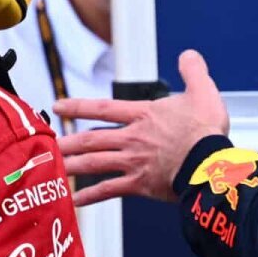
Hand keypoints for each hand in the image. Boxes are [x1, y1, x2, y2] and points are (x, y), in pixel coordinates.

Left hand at [53, 50, 230, 207]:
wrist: (209, 162)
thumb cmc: (206, 130)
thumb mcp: (203, 91)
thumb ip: (193, 71)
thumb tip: (188, 56)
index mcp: (144, 115)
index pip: (104, 109)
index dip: (79, 106)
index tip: (59, 106)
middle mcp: (132, 138)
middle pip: (92, 138)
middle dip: (69, 141)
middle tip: (48, 143)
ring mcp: (133, 162)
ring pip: (94, 163)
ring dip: (72, 165)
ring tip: (52, 168)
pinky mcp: (140, 185)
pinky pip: (109, 190)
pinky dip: (90, 196)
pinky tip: (75, 200)